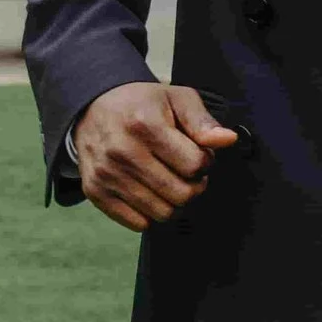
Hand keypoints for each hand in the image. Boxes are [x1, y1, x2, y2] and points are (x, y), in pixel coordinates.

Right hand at [73, 82, 239, 232]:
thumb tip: (227, 140)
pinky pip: (137, 223)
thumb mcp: (177, 98)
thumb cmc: (142, 104)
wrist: (93, 107)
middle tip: (189, 172)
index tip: (200, 156)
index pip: (194, 165)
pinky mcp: (95, 192)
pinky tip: (152, 192)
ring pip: (162, 213)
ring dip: (175, 202)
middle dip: (194, 186)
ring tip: (171, 181)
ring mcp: (107, 175)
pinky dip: (151, 213)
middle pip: (181, 194)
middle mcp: (123, 152)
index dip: (206, 162)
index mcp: (146, 126)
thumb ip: (203, 121)